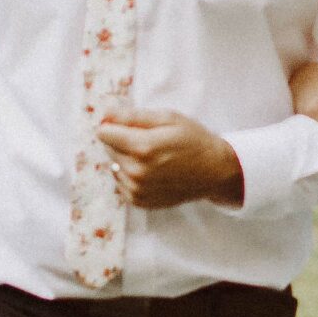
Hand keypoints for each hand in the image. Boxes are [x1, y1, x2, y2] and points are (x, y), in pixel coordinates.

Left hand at [95, 110, 244, 206]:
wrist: (214, 172)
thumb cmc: (193, 140)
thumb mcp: (168, 118)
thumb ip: (133, 116)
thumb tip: (105, 114)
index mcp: (142, 147)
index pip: (103, 132)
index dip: (114, 124)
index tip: (129, 124)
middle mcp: (136, 171)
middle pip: (107, 148)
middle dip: (122, 141)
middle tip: (149, 140)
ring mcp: (137, 189)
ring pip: (113, 165)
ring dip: (126, 159)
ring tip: (152, 157)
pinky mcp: (139, 201)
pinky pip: (120, 182)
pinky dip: (130, 175)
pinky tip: (151, 170)